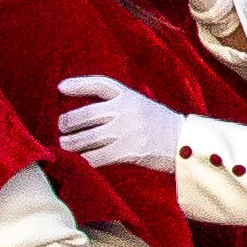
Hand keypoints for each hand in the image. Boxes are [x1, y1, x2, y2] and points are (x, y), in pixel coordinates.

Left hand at [55, 72, 196, 170]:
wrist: (185, 143)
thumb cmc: (163, 125)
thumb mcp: (143, 105)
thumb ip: (121, 105)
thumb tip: (90, 115)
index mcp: (129, 96)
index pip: (99, 85)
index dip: (78, 85)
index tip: (60, 88)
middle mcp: (124, 111)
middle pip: (86, 114)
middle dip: (68, 122)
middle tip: (61, 128)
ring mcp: (124, 131)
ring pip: (88, 137)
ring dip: (72, 143)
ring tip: (65, 145)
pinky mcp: (127, 151)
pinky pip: (97, 157)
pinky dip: (85, 160)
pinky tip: (79, 161)